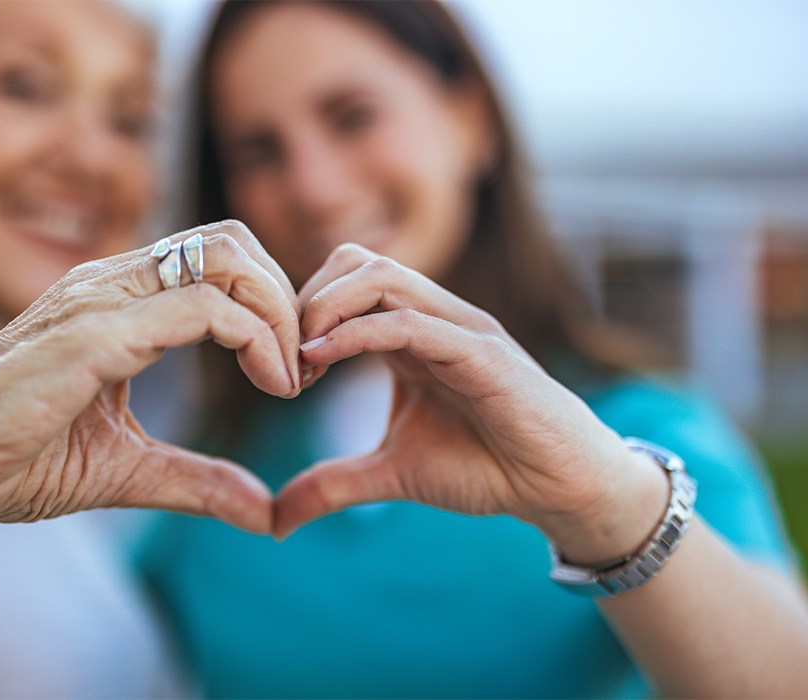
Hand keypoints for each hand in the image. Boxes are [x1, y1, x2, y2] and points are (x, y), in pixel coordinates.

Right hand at [0, 221, 300, 568]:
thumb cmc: (13, 458)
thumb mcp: (128, 469)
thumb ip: (199, 481)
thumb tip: (265, 511)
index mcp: (118, 301)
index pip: (219, 260)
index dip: (271, 304)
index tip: (290, 371)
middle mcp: (112, 282)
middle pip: (233, 240)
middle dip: (286, 296)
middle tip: (301, 366)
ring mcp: (102, 298)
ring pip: (226, 258)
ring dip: (279, 311)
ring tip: (289, 377)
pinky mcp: (95, 331)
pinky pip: (201, 308)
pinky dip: (254, 337)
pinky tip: (270, 382)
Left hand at [276, 244, 666, 564]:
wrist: (556, 487)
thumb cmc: (485, 467)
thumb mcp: (391, 474)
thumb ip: (333, 485)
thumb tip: (277, 522)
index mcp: (409, 333)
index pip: (344, 281)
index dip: (300, 312)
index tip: (278, 365)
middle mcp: (433, 318)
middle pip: (356, 260)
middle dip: (306, 298)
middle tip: (284, 355)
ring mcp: (458, 328)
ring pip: (380, 275)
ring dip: (325, 307)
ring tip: (301, 357)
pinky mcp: (481, 353)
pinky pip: (411, 322)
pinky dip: (358, 333)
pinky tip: (321, 359)